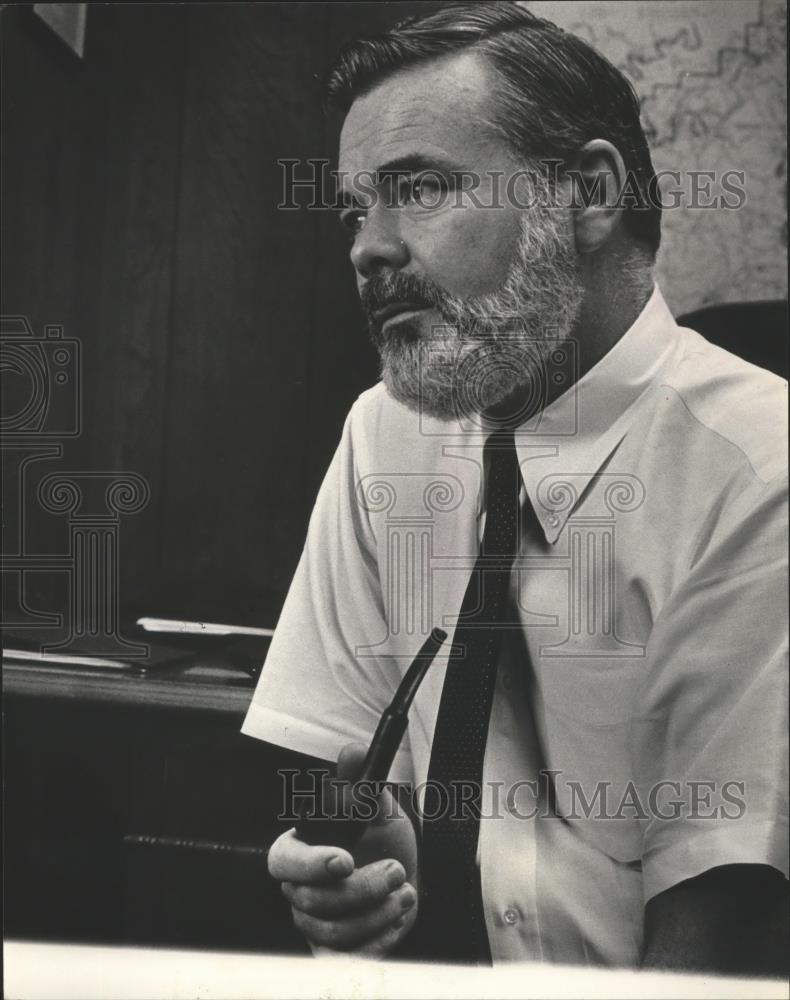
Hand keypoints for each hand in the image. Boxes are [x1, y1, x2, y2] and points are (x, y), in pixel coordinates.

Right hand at [268, 743, 418, 957]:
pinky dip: (379, 940)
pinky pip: (348, 960)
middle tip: (397, 869)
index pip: (283, 861)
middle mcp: (299, 891)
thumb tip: (353, 752)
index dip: (310, 864)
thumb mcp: (378, 808)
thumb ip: (362, 783)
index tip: (346, 859)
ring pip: (334, 932)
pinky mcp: (335, 953)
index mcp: (298, 851)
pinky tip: (399, 915)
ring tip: (405, 890)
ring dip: (377, 912)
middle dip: (361, 888)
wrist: (403, 878)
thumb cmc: (381, 840)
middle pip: (312, 901)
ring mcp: (314, 926)